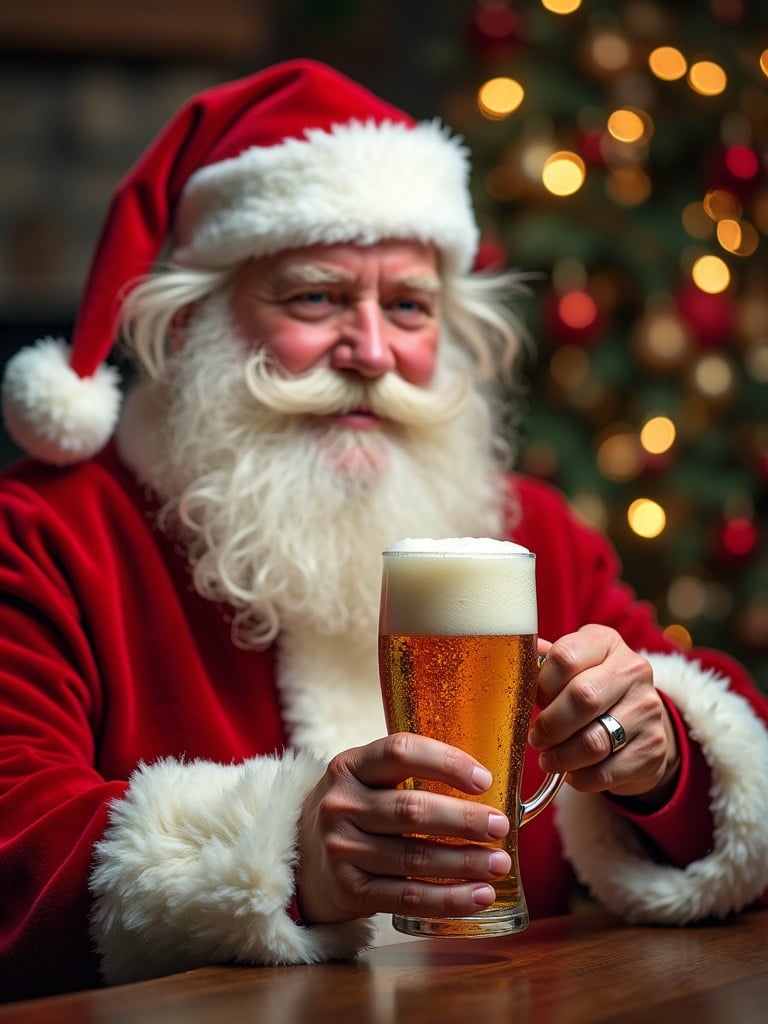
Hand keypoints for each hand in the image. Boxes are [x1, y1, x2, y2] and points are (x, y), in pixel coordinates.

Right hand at [295, 733, 511, 924]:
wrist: (299, 857)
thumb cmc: (353, 809)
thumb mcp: (364, 778)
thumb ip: (408, 772)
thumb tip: (485, 782)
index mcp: (350, 765)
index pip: (401, 752)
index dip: (446, 763)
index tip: (484, 780)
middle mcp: (341, 805)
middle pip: (411, 810)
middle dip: (463, 820)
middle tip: (500, 826)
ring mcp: (342, 850)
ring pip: (414, 857)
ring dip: (465, 862)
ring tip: (500, 863)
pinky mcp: (350, 890)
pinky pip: (408, 897)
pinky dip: (449, 899)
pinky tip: (480, 895)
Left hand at [528, 624, 679, 805]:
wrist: (638, 723)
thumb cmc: (590, 689)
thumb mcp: (571, 668)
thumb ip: (544, 664)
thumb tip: (513, 656)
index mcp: (606, 643)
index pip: (565, 657)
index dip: (541, 684)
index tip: (534, 699)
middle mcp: (633, 670)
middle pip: (583, 699)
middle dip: (550, 725)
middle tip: (536, 738)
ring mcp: (648, 709)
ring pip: (594, 742)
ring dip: (561, 757)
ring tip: (548, 758)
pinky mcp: (653, 748)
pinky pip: (606, 772)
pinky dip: (580, 778)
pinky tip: (572, 772)